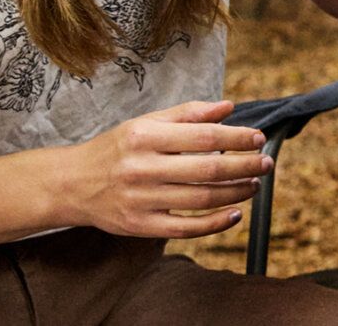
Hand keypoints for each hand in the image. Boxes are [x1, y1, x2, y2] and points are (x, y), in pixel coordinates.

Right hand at [52, 100, 268, 239]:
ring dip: (236, 193)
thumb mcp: (146, 123)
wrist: (71, 184)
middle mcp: (142, 168)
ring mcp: (141, 200)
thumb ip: (188, 114)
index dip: (236, 138)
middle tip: (266, 163)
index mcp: (145, 136)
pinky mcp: (140, 226)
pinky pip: (186, 228)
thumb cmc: (115, 149)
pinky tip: (234, 214)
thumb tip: (229, 107)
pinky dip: (215, 223)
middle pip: (208, 170)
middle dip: (245, 166)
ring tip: (254, 184)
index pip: (203, 137)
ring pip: (201, 200)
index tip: (258, 138)